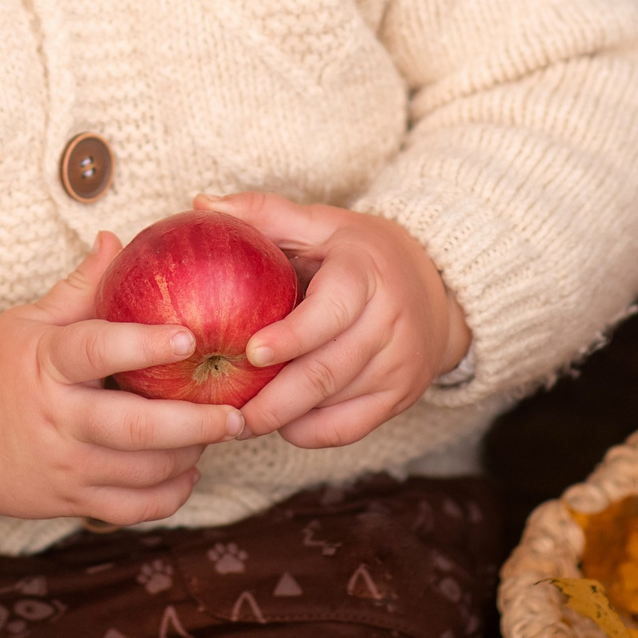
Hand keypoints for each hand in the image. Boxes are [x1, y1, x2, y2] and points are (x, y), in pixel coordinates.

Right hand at [0, 232, 248, 527]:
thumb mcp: (26, 322)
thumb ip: (80, 289)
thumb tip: (117, 239)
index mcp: (46, 364)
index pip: (98, 351)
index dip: (145, 344)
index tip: (190, 334)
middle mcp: (57, 420)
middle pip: (136, 428)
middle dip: (195, 422)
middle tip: (237, 411)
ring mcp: (65, 467)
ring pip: (142, 472)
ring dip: (189, 455)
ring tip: (219, 432)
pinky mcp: (71, 503)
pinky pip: (133, 509)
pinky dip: (170, 494)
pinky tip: (188, 470)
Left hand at [197, 192, 470, 449]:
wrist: (436, 288)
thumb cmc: (359, 253)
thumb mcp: (320, 223)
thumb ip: (263, 213)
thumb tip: (202, 204)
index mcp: (365, 273)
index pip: (330, 312)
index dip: (292, 337)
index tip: (251, 353)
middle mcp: (390, 321)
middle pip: (327, 371)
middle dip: (273, 399)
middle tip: (226, 413)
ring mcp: (400, 364)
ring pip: (335, 405)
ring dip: (284, 419)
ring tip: (239, 421)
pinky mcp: (401, 397)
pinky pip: (349, 429)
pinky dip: (308, 433)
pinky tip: (279, 424)